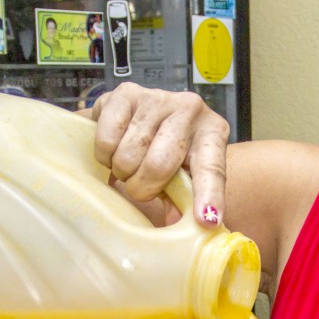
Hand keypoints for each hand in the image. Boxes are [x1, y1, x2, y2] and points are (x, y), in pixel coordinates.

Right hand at [90, 83, 229, 225]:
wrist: (144, 115)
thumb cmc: (170, 151)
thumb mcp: (184, 176)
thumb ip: (184, 201)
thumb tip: (177, 226)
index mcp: (213, 132)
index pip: (212, 169)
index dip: (208, 196)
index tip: (206, 220)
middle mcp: (190, 108)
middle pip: (159, 165)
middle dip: (143, 187)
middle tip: (140, 187)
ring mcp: (157, 97)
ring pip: (128, 156)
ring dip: (122, 171)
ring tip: (129, 165)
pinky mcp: (125, 92)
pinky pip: (106, 140)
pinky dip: (104, 156)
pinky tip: (115, 149)